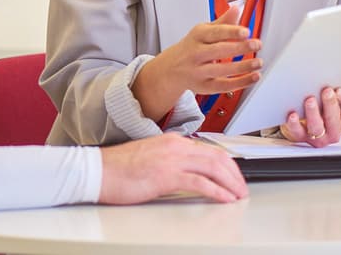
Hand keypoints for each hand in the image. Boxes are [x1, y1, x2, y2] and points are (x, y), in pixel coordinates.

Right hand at [99, 133, 247, 203]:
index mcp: (172, 141)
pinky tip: (224, 199)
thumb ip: (171, 162)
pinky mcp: (167, 175)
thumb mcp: (151, 159)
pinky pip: (200, 183)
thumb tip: (187, 175)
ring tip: (238, 195)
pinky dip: (217, 192)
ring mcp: (172, 159)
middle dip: (235, 174)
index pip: (209, 150)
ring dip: (231, 183)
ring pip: (213, 168)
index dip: (227, 164)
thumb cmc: (119, 169)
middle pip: (217, 157)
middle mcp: (176, 146)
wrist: (98, 171)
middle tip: (242, 188)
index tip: (234, 176)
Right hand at [131, 6, 261, 117]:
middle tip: (256, 44)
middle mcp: (196, 54)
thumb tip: (237, 9)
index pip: (215, 33)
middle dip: (239, 48)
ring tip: (258, 62)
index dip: (231, 32)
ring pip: (222, 70)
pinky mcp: (204, 87)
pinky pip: (224, 85)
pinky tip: (254, 76)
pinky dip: (241, 82)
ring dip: (243, 66)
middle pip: (218, 51)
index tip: (246, 31)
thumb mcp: (203, 31)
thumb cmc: (191, 47)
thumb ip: (223, 22)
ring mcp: (199, 71)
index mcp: (197, 36)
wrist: (171, 69)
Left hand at [279, 86, 340, 147]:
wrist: (316, 117)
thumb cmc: (330, 101)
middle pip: (335, 120)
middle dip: (330, 105)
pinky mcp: (303, 136)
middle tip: (327, 91)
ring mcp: (320, 136)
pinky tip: (293, 114)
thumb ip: (340, 86)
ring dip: (313, 114)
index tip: (340, 90)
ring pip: (317, 128)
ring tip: (310, 100)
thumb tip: (334, 74)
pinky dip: (294, 124)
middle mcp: (336, 129)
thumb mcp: (339, 93)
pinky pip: (298, 133)